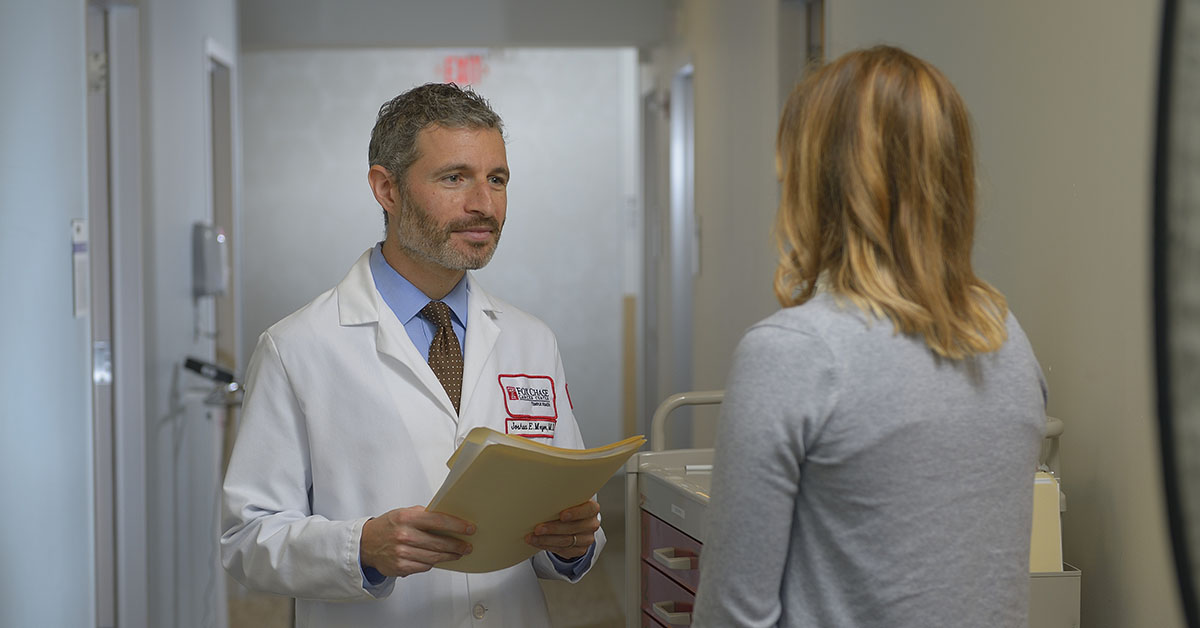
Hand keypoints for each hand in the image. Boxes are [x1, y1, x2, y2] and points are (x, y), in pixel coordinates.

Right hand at [360, 506, 474, 577]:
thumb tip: (448, 517)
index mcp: (407, 518)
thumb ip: (424, 515)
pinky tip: (437, 558)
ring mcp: (402, 553)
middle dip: (457, 545)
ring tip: (458, 553)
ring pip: (434, 557)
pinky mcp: (401, 567)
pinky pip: (424, 566)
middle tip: (467, 546)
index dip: (457, 526)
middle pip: (439, 542)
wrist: (366, 543)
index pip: (438, 521)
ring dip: (449, 556)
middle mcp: (404, 535)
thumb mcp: (404, 513)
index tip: (469, 529)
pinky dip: (432, 562)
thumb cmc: (388, 526)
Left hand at [524, 499, 599, 559]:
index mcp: (592, 508)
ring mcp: (587, 539)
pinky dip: (547, 546)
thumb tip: (539, 495)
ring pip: (566, 541)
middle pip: (573, 527)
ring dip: (546, 540)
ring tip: (532, 537)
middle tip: (538, 528)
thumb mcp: (568, 500)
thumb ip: (562, 498)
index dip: (575, 513)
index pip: (588, 510)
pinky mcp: (580, 550)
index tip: (561, 515)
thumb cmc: (568, 507)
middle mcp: (591, 524)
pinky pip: (562, 550)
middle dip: (553, 529)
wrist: (574, 522)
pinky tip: (537, 542)